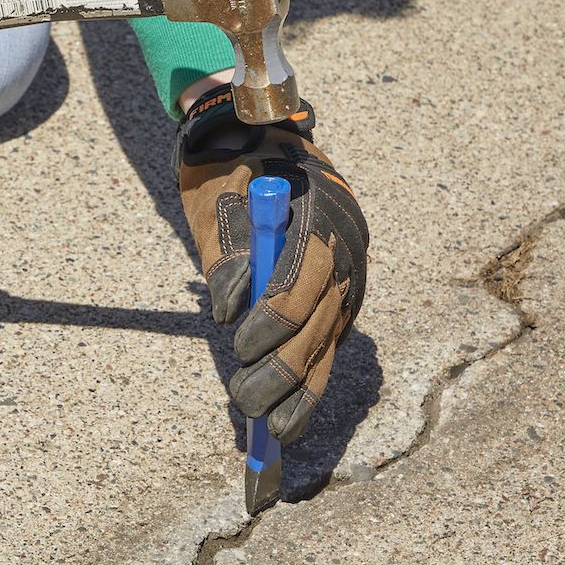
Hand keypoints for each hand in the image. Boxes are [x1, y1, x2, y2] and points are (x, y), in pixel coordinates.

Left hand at [176, 86, 367, 442]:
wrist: (254, 134)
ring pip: (331, 338)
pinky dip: (313, 372)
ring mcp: (350, 268)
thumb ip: (224, 253)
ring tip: (274, 429)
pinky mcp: (343, 289)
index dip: (273, 321)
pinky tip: (293, 407)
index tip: (239, 347)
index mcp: (317, 213)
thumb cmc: (225, 166)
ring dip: (303, 387)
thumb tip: (230, 311)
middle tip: (248, 404)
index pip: (305, 280)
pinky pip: (332, 338)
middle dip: (286, 371)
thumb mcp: (213, 198)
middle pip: (322, 320)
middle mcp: (346, 244)